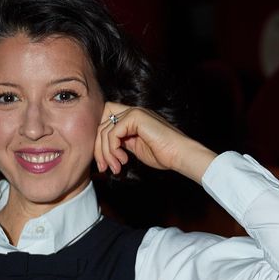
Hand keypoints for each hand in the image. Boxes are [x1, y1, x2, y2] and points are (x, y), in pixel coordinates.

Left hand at [95, 102, 216, 183]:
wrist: (179, 154)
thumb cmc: (163, 154)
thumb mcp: (135, 147)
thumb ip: (121, 143)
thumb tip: (103, 149)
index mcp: (131, 118)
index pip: (104, 121)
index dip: (99, 140)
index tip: (103, 161)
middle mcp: (131, 112)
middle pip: (101, 125)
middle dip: (99, 149)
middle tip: (104, 167)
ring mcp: (134, 113)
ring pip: (105, 130)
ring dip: (107, 153)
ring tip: (116, 167)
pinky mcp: (136, 117)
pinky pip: (113, 133)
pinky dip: (113, 149)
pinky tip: (124, 159)